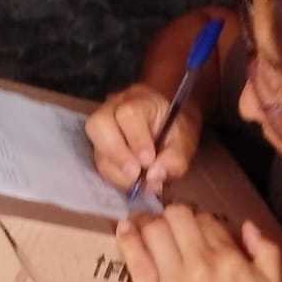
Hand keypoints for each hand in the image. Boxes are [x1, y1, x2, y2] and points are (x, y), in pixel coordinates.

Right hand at [84, 83, 202, 191]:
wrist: (169, 125)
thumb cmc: (177, 130)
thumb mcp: (186, 142)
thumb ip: (174, 159)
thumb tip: (152, 176)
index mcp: (140, 100)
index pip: (129, 114)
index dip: (136, 139)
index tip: (148, 161)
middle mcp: (114, 108)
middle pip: (99, 124)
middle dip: (116, 153)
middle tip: (134, 174)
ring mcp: (103, 126)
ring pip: (95, 146)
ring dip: (114, 169)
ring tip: (135, 181)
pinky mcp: (99, 145)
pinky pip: (99, 161)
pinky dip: (113, 176)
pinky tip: (131, 181)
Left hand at [116, 205, 281, 281]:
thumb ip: (267, 251)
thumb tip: (246, 225)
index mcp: (228, 258)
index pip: (206, 220)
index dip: (198, 220)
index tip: (192, 230)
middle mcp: (199, 264)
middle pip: (177, 216)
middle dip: (172, 215)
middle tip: (168, 224)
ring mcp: (172, 280)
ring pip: (155, 231)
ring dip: (149, 222)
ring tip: (146, 225)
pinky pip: (136, 260)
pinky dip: (128, 238)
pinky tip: (125, 228)